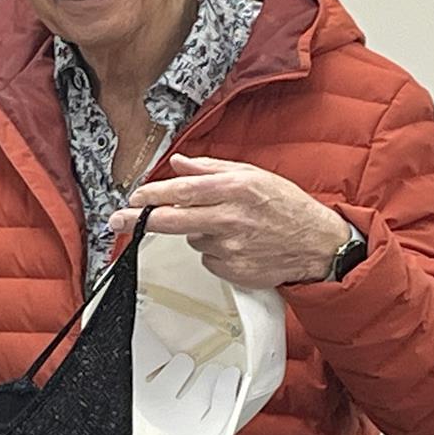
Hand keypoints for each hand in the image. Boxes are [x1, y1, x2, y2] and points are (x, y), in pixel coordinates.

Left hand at [108, 155, 349, 289]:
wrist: (317, 244)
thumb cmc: (286, 206)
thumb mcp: (253, 175)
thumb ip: (212, 168)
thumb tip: (180, 164)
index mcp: (236, 188)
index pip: (183, 190)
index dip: (152, 195)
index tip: (132, 198)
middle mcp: (231, 218)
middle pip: (172, 221)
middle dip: (139, 220)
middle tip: (116, 221)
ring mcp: (231, 248)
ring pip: (192, 239)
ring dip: (199, 232)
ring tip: (230, 227)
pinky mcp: (233, 271)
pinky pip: (208, 259)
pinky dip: (214, 251)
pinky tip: (237, 245)